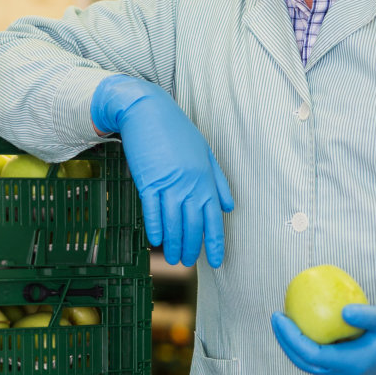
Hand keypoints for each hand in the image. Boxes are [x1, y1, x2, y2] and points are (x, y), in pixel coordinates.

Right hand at [90, 74, 232, 266]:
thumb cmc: (176, 131)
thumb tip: (228, 206)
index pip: (214, 219)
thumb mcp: (204, 153)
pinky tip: (156, 241)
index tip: (216, 261)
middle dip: (192, 249)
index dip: (215, 243)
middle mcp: (189, 185)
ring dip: (173, 245)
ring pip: (173, 223)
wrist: (146, 111)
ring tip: (172, 259)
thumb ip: (218, 181)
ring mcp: (168, 184)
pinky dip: (155, 228)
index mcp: (205, 180)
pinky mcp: (148, 181)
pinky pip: (152, 211)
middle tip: (187, 263)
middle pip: (193, 226)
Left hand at [271, 304, 375, 374]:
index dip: (290, 337)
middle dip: (285, 342)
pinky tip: (302, 327)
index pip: (310, 354)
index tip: (280, 316)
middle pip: (303, 362)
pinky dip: (306, 346)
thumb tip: (341, 311)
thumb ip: (366, 315)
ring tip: (284, 322)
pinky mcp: (344, 373)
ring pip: (308, 364)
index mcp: (351, 365)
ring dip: (293, 345)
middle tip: (276, 317)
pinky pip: (318, 361)